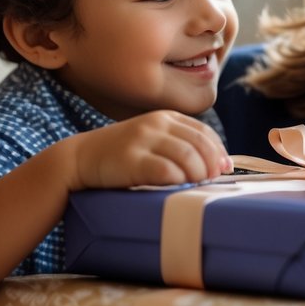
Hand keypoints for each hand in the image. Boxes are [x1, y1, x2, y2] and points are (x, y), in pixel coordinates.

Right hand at [67, 110, 231, 190]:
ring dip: (198, 174)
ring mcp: (143, 140)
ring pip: (187, 156)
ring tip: (196, 186)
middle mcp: (156, 124)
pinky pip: (165, 170)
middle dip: (212, 165)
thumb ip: (180, 145)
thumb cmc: (121, 155)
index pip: (204, 132)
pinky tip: (178, 188)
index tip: (224, 169)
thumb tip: (218, 165)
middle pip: (199, 144)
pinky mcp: (131, 159)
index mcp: (166, 117)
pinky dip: (178, 181)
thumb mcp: (152, 140)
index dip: (219, 152)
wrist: (80, 158)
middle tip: (212, 181)